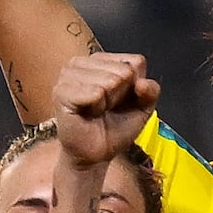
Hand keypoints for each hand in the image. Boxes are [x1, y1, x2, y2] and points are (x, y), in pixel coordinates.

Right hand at [49, 51, 156, 171]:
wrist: (97, 152)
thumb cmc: (116, 127)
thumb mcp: (143, 107)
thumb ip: (151, 91)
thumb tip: (143, 83)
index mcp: (101, 60)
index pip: (135, 62)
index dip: (135, 86)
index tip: (121, 100)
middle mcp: (82, 62)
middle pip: (124, 71)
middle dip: (121, 95)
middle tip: (107, 107)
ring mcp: (68, 75)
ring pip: (109, 81)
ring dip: (108, 102)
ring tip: (97, 110)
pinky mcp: (61, 91)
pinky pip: (94, 93)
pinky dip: (97, 107)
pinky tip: (88, 113)